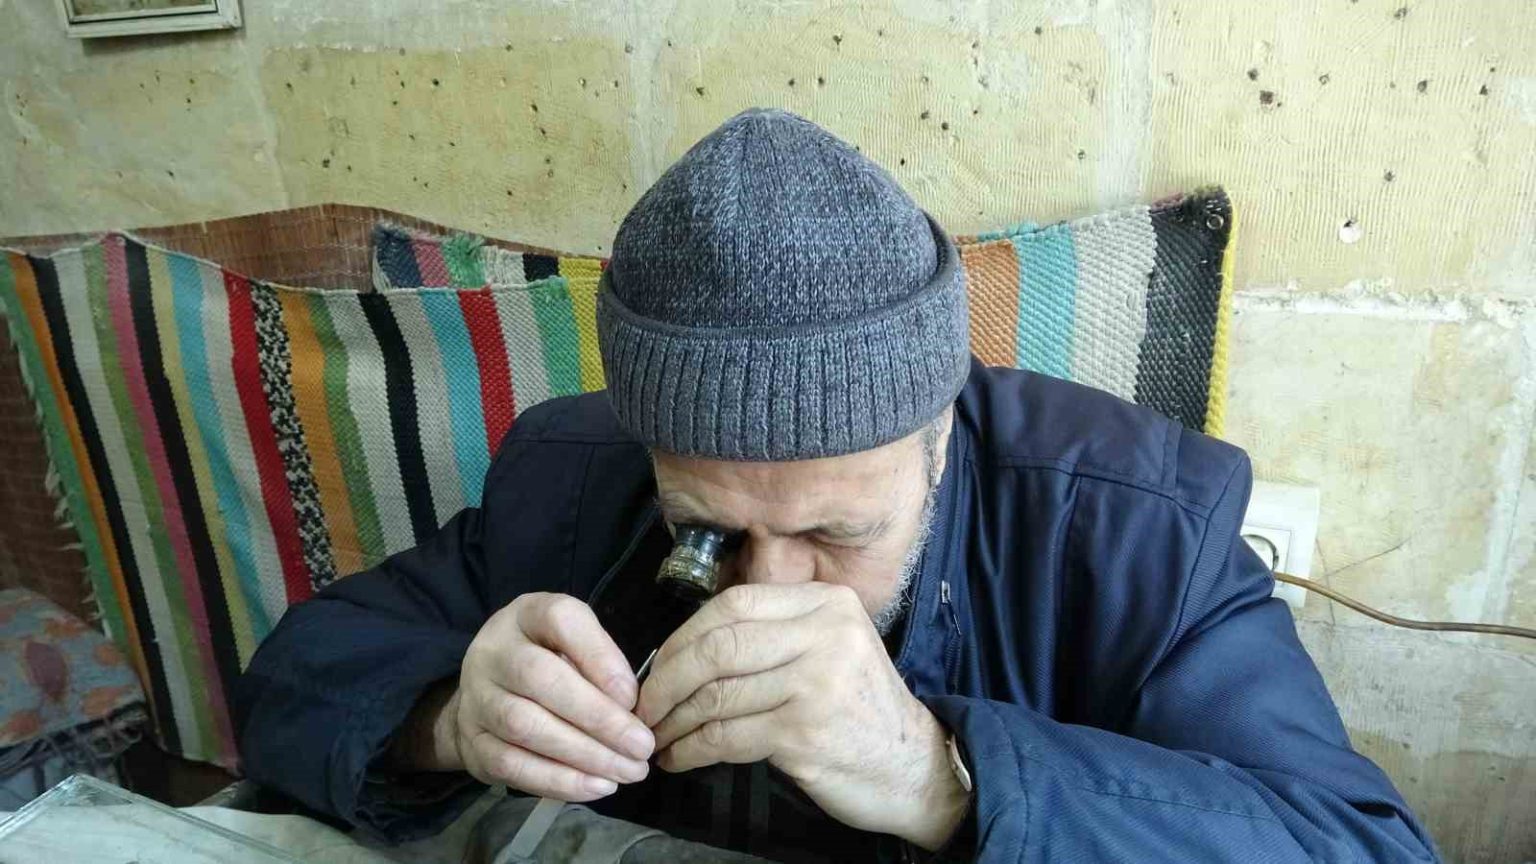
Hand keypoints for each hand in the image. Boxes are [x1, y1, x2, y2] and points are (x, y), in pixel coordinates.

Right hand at [415, 593, 654, 800]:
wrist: (488, 692)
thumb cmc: (548, 660)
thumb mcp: (574, 642)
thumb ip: (602, 662)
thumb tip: (630, 708)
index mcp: (526, 614)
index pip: (560, 619)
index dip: (599, 656)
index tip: (633, 696)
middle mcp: (493, 651)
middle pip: (540, 678)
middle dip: (598, 717)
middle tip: (641, 746)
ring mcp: (476, 697)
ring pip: (525, 726)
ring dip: (584, 755)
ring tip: (627, 770)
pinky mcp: (473, 742)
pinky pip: (512, 765)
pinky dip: (559, 780)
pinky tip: (597, 786)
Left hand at [636, 583, 968, 849]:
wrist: (912, 767)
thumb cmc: (857, 709)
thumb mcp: (829, 649)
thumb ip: (773, 636)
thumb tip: (684, 648)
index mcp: (826, 603)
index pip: (734, 604)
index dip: (684, 636)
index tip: (659, 666)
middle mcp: (825, 633)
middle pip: (719, 646)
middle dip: (668, 678)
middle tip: (644, 705)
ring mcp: (817, 682)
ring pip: (717, 694)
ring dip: (675, 720)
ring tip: (656, 737)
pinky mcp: (805, 732)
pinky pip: (727, 736)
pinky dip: (693, 749)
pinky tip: (680, 758)